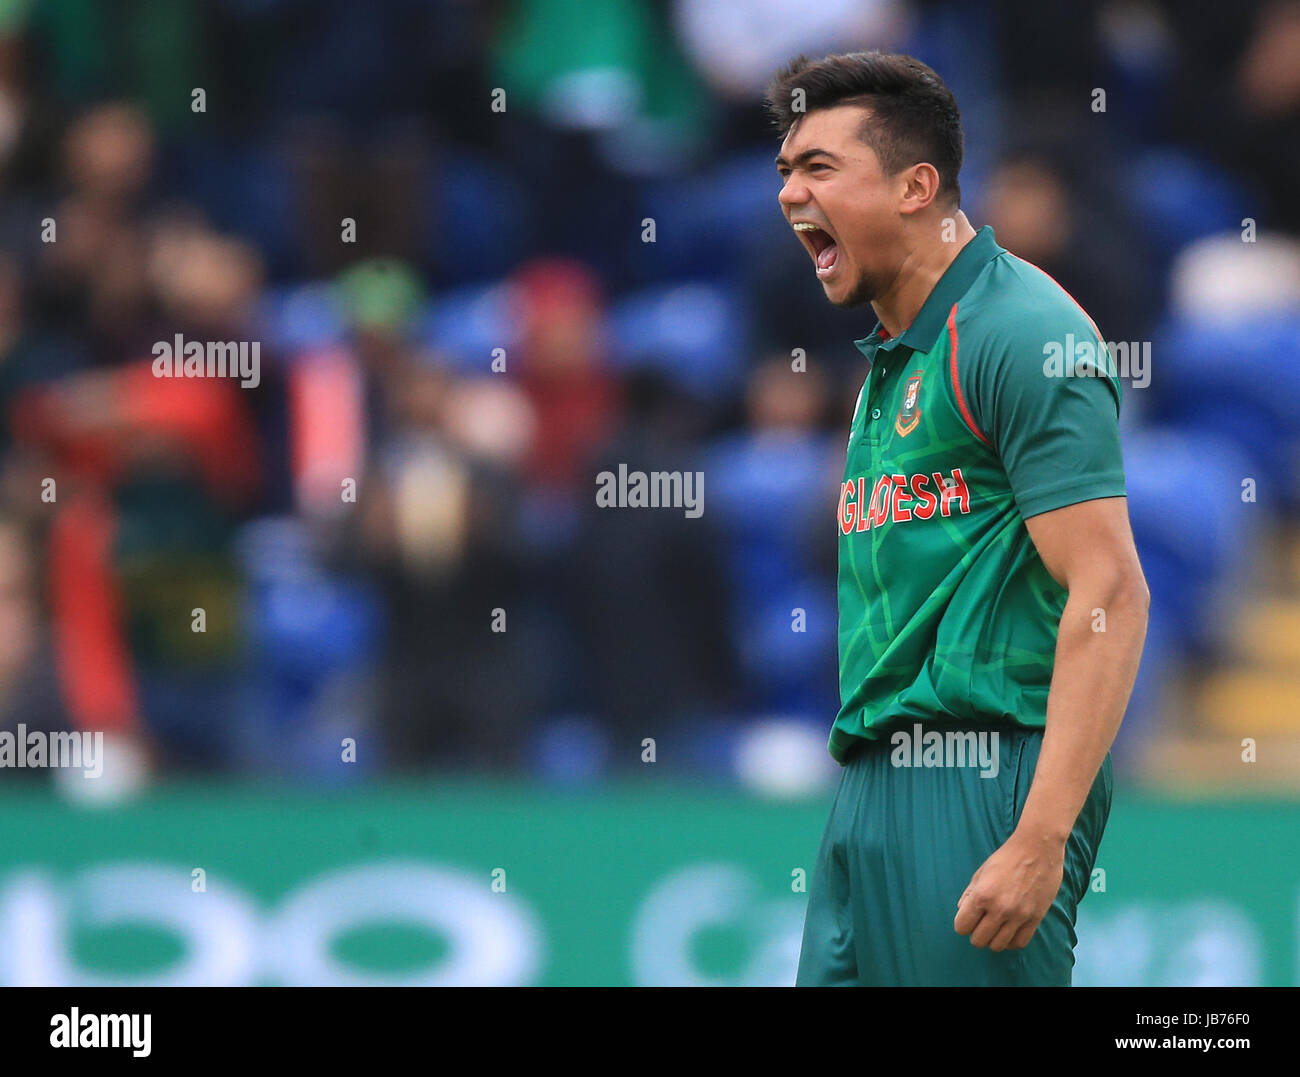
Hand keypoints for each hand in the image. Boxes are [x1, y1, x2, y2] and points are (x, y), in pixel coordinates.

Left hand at [953, 827, 1064, 950]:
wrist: (1037, 848)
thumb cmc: (1006, 857)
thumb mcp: (981, 872)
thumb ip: (969, 894)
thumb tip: (961, 911)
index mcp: (982, 895)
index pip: (962, 927)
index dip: (962, 923)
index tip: (968, 917)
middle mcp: (1000, 909)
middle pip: (979, 940)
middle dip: (976, 933)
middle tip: (981, 923)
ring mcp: (1019, 916)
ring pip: (998, 946)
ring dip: (993, 939)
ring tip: (995, 927)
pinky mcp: (1035, 918)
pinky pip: (1019, 943)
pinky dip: (1011, 942)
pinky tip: (1009, 931)